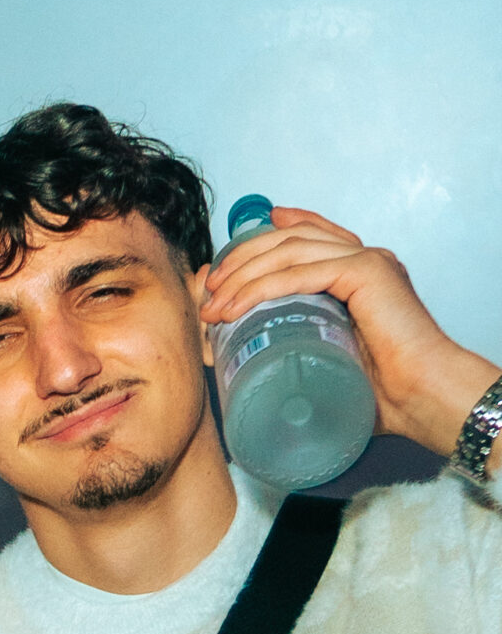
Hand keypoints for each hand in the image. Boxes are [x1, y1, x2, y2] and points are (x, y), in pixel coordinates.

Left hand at [198, 208, 498, 458]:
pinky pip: (301, 271)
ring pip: (290, 251)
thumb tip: (262, 374)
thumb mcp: (332, 362)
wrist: (421, 397)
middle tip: (211, 285)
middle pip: (291, 239)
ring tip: (213, 303)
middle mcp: (366, 259)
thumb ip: (306, 353)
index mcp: (363, 273)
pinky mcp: (367, 273)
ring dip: (243, 275)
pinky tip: (234, 306)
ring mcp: (368, 261)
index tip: (231, 252)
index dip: (270, 235)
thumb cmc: (382, 393)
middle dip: (243, 259)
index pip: (311, 236)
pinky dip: (261, 287)